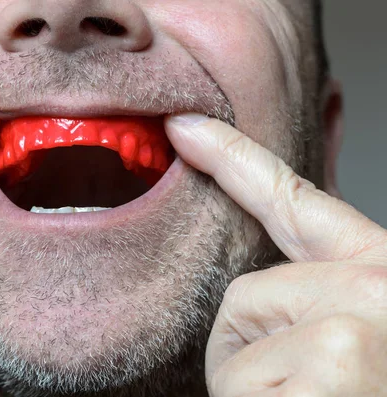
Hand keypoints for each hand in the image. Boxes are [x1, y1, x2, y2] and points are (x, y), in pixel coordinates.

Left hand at [166, 114, 386, 395]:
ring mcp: (361, 325)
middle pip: (245, 295)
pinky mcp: (340, 362)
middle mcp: (381, 289)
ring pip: (234, 346)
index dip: (233, 157)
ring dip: (257, 394)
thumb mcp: (361, 340)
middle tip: (309, 391)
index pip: (294, 200)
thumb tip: (261, 292)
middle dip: (252, 353)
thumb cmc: (372, 384)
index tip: (186, 128)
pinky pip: (241, 387)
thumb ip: (314, 302)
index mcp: (382, 278)